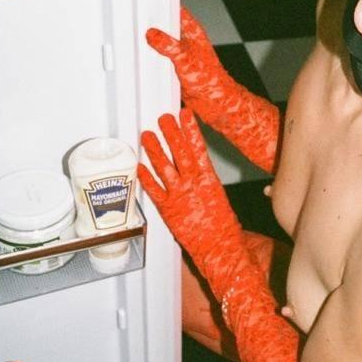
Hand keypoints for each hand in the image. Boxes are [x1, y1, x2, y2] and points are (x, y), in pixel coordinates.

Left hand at [138, 109, 245, 303]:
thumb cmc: (223, 226)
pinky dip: (145, 178)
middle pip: (180, 153)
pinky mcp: (168, 210)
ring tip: (147, 135)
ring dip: (154, 150)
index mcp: (208, 179)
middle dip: (171, 133)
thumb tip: (196, 171)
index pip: (198, 148)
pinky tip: (138, 167)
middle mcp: (193, 184)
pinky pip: (154, 191)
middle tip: (162, 118)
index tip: (184, 115)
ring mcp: (179, 196)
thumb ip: (204, 182)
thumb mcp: (218, 197)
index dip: (190, 130)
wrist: (220, 247)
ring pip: (164, 168)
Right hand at [146, 7, 229, 114]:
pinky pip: (161, 58)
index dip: (164, 7)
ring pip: (163, 43)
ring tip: (139, 42)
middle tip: (139, 26)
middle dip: (154, 27)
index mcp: (193, 32)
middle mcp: (187, 41)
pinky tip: (146, 61)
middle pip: (167, 27)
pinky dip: (154, 59)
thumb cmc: (210, 80)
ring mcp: (181, 54)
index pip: (177, 12)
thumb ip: (168, 46)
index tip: (148, 7)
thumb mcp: (185, 59)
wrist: (214, 102)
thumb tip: (153, 35)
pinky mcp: (176, 66)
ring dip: (153, 45)